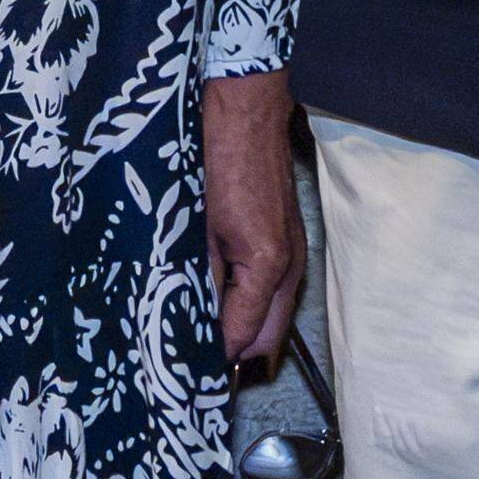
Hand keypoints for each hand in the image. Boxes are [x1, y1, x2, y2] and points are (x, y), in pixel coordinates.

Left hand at [203, 69, 302, 368]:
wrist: (245, 109)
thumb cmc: (218, 157)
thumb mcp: (194, 224)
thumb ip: (196, 276)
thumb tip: (187, 320)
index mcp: (267, 266)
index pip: (242, 336)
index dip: (212, 356)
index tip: (185, 369)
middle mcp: (289, 267)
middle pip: (267, 339)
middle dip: (234, 353)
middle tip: (192, 360)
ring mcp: (293, 254)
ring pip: (273, 316)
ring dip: (243, 329)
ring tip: (201, 333)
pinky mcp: (287, 241)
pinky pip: (273, 290)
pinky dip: (250, 303)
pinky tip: (219, 299)